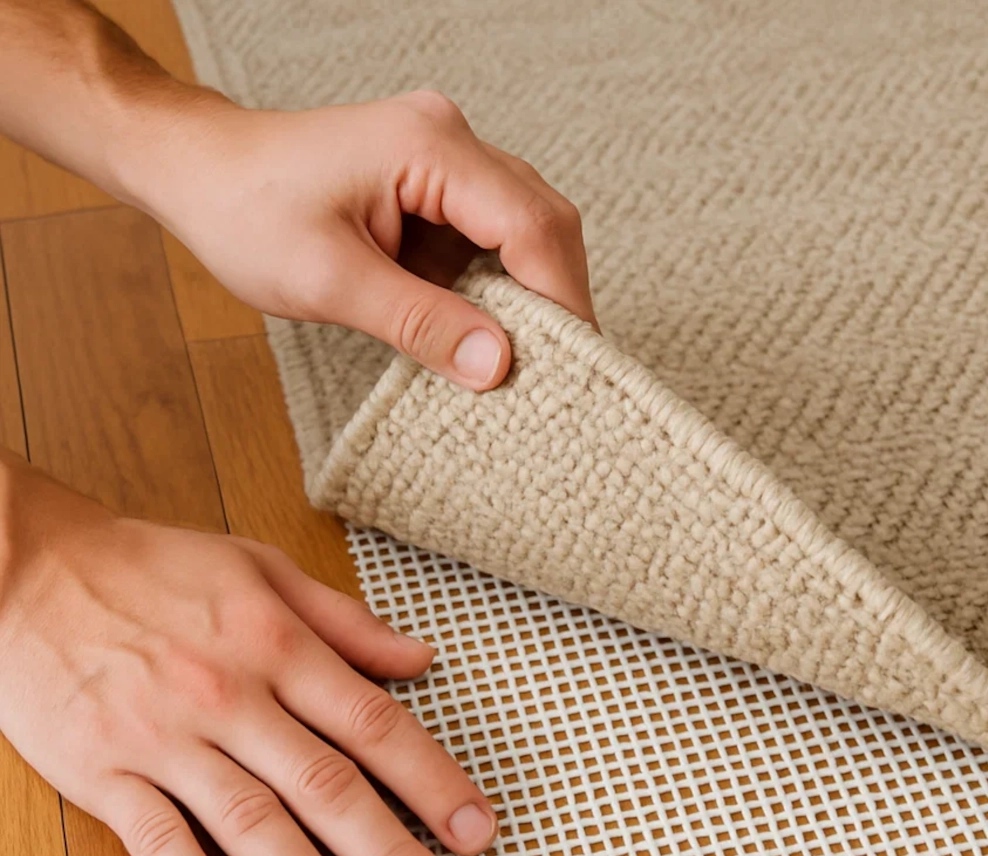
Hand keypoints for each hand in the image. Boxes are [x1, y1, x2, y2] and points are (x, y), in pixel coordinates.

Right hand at [0, 455, 495, 855]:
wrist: (26, 566)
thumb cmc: (152, 568)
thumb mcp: (259, 568)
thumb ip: (345, 620)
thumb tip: (421, 658)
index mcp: (277, 644)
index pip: (373, 725)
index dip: (433, 782)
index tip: (477, 833)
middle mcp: (230, 695)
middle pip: (328, 788)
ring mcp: (164, 739)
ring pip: (253, 825)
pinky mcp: (102, 773)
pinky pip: (154, 839)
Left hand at [136, 89, 597, 389]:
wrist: (199, 172)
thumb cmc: (247, 211)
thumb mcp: (330, 281)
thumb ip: (420, 322)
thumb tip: (497, 366)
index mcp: (430, 147)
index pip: (531, 225)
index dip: (562, 299)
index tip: (575, 366)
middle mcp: (450, 140)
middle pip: (543, 221)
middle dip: (557, 299)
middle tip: (561, 371)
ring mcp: (446, 159)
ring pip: (525, 231)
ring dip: (529, 296)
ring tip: (527, 358)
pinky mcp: (435, 185)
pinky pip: (490, 238)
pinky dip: (498, 288)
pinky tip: (487, 329)